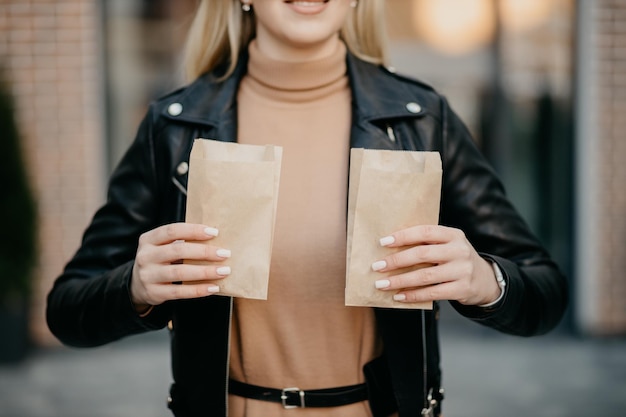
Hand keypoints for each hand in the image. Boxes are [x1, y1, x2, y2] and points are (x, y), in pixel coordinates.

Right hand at [130, 223, 231, 309]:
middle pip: (178, 251)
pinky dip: (198, 290)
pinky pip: (179, 292)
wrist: (138, 285)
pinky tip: (213, 287)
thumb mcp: (163, 247)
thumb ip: (182, 242)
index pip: (173, 231)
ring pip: (180, 272)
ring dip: (205, 271)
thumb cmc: (160, 260)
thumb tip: (215, 239)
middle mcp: (145, 256)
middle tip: (225, 254)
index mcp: (148, 239)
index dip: (194, 230)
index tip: (215, 233)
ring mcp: (147, 275)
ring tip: (224, 271)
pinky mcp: (153, 293)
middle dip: (204, 251)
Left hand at [371, 225, 499, 305]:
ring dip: (400, 281)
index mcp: (453, 235)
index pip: (425, 231)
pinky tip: (399, 296)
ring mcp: (463, 270)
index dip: (403, 236)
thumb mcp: (447, 245)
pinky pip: (433, 293)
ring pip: (425, 276)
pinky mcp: (462, 289)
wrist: (485, 280)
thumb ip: (427, 243)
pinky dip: (413, 295)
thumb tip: (390, 246)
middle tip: (377, 266)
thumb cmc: (455, 259)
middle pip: (422, 254)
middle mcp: (459, 250)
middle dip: (396, 260)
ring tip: (382, 284)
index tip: (383, 242)